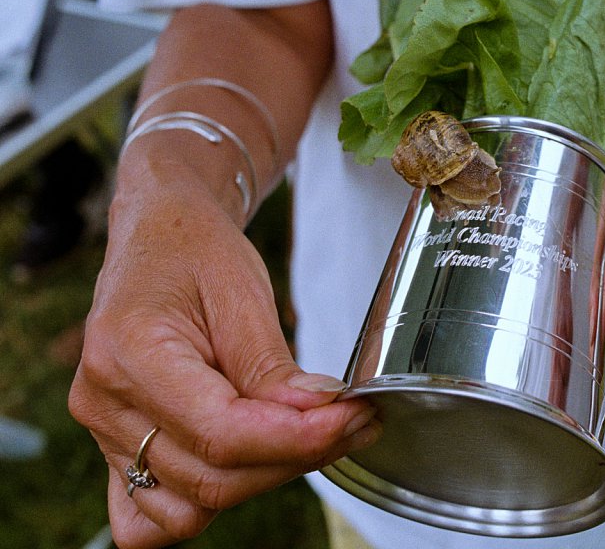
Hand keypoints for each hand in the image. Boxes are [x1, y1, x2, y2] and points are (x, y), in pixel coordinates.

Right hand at [69, 167, 377, 547]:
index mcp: (129, 352)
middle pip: (212, 477)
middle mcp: (104, 403)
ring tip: (311, 435)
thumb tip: (320, 417)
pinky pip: (150, 516)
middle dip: (296, 458)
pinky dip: (203, 504)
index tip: (354, 416)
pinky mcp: (115, 448)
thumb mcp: (243, 291)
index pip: (222, 432)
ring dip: (262, 481)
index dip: (298, 438)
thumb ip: (273, 366)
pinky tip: (250, 461)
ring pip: (190, 506)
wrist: (159, 235)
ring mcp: (103, 433)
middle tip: (354, 421)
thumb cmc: (196, 252)